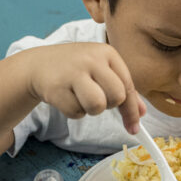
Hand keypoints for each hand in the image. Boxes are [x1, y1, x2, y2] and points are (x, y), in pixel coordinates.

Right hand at [28, 42, 145, 133]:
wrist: (39, 64)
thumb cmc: (77, 68)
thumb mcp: (101, 70)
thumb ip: (123, 89)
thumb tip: (141, 113)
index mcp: (107, 53)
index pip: (128, 85)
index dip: (132, 110)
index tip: (134, 127)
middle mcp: (91, 59)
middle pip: (116, 97)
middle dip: (109, 105)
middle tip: (98, 99)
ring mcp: (73, 72)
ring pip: (97, 106)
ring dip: (91, 109)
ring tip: (81, 97)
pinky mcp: (56, 87)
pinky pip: (76, 112)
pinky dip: (74, 111)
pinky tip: (67, 97)